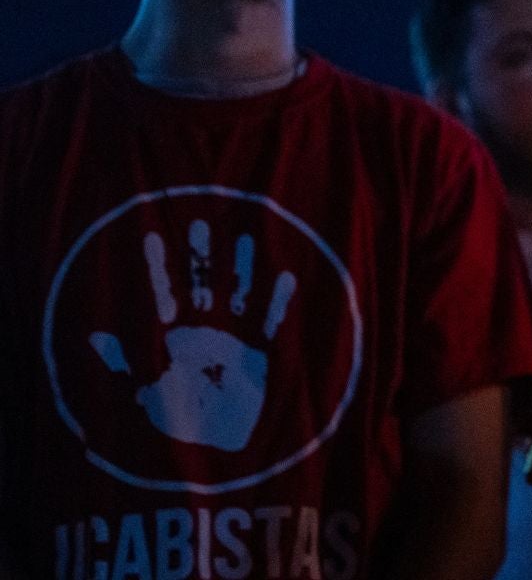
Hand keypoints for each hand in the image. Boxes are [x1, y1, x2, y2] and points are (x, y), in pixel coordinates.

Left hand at [89, 222, 295, 450]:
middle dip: (202, 255)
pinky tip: (286, 276)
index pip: (162, 294)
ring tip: (249, 235)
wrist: (210, 459)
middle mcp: (203, 334)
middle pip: (203, 285)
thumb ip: (122, 365)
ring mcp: (234, 342)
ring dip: (244, 267)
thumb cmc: (170, 430)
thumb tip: (96, 334)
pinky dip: (279, 302)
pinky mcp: (261, 357)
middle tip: (200, 221)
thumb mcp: (137, 397)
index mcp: (171, 340)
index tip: (152, 236)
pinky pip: (272, 323)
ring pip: (240, 294)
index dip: (157, 267)